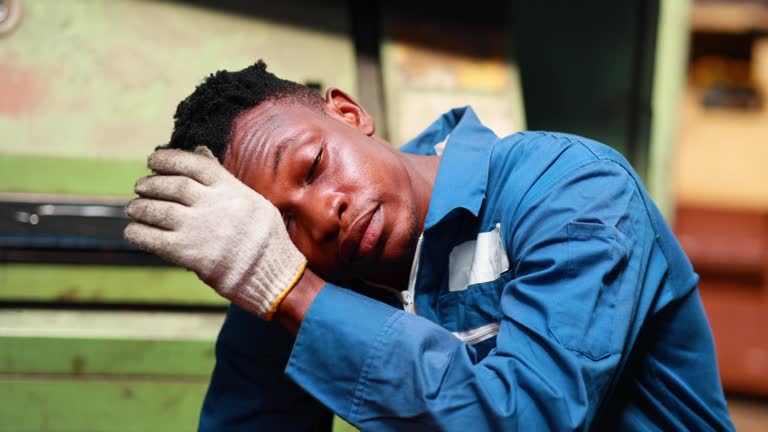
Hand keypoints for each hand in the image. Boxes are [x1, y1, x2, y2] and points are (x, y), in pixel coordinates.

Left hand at [124, 147, 306, 319]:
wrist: (272, 274)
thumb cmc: (266, 239)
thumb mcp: (253, 201)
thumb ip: (225, 179)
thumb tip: (201, 153)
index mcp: (231, 190)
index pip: (194, 163)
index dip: (168, 158)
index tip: (153, 160)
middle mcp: (213, 205)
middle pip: (172, 185)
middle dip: (151, 183)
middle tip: (140, 186)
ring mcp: (200, 228)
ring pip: (158, 209)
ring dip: (140, 207)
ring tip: (133, 207)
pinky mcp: (189, 253)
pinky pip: (153, 238)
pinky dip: (138, 232)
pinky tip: (133, 231)